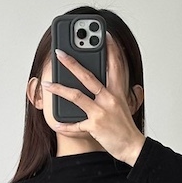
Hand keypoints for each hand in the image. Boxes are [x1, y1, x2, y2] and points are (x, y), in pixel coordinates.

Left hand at [41, 32, 145, 165]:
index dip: (110, 48)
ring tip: (47, 83)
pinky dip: (64, 124)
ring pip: (76, 96)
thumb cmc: (127, 127)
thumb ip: (127, 93)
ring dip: (59, 89)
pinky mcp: (94, 126)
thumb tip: (134, 86)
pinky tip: (55, 122)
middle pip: (88, 76)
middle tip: (60, 52)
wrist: (133, 148)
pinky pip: (75, 125)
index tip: (104, 34)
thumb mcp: (128, 105)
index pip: (115, 65)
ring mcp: (101, 112)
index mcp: (118, 92)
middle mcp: (109, 99)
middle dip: (72, 63)